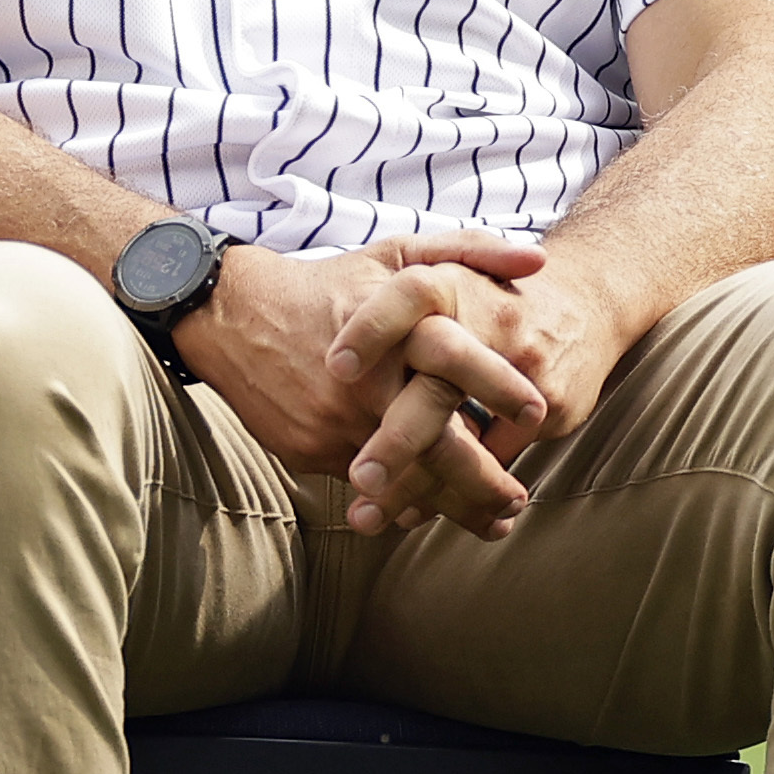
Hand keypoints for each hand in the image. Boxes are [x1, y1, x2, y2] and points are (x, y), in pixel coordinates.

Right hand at [175, 237, 592, 542]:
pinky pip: (367, 485)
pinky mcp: (310, 450)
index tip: (538, 411)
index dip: (497, 384)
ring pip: (404, 477)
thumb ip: (471, 252)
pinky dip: (401, 501)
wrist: (234, 316)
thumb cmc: (331, 285)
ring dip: (450, 505)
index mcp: (395, 328)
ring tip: (492, 522)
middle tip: (519, 501)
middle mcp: (368, 381)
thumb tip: (539, 258)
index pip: (454, 358)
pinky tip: (431, 513)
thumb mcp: (398, 255)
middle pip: (435, 440)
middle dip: (483, 480)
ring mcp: (337, 422)